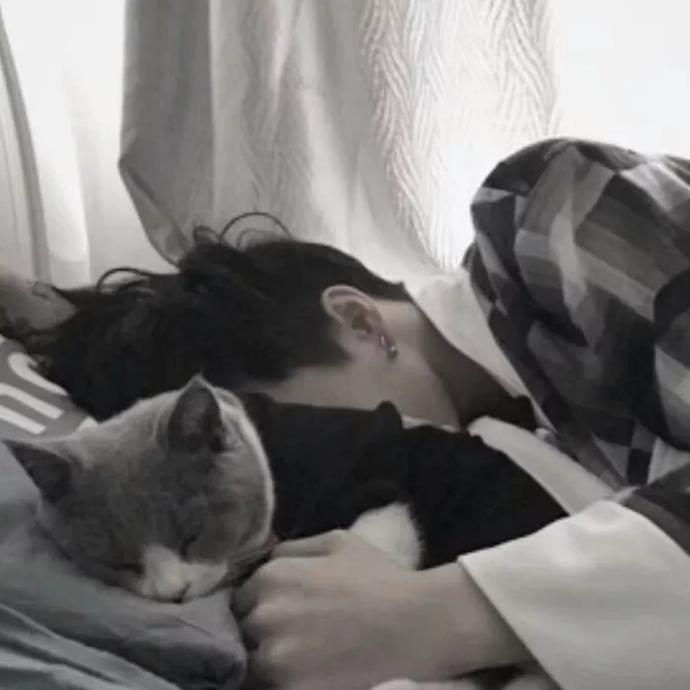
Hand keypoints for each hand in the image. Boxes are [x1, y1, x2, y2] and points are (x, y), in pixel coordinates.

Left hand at [234, 530, 527, 689]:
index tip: (286, 611)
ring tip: (306, 652)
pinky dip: (288, 676)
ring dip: (273, 655)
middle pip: (246, 627)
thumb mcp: (336, 542)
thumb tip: (267, 559)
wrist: (414, 623)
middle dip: (265, 628)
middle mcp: (264, 612)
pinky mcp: (288, 685)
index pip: (243, 596)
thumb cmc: (378, 578)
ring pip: (255, 659)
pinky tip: (313, 667)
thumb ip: (295, 548)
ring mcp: (274, 653)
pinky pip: (272, 681)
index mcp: (272, 575)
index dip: (263, 604)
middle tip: (298, 632)